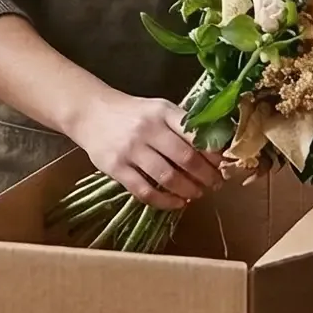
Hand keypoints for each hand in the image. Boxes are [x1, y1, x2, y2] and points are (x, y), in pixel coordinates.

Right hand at [71, 90, 222, 210]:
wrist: (90, 112)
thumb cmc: (132, 113)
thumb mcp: (159, 109)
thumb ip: (182, 126)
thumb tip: (213, 150)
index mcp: (163, 112)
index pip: (195, 135)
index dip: (213, 153)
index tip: (222, 164)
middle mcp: (148, 129)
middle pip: (185, 158)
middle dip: (206, 175)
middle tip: (216, 184)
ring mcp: (131, 149)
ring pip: (167, 177)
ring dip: (189, 190)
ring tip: (198, 194)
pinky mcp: (116, 168)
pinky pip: (145, 191)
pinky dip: (165, 201)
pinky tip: (177, 203)